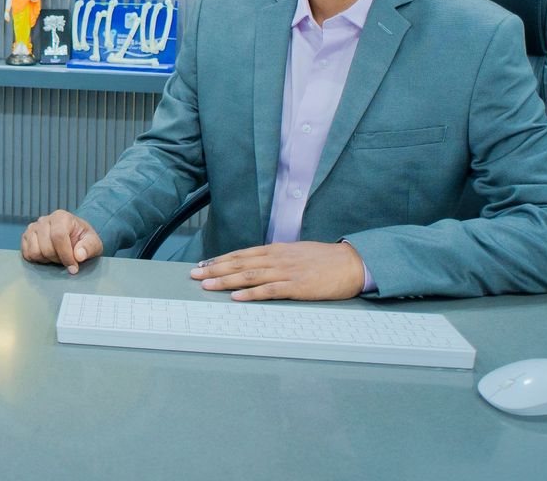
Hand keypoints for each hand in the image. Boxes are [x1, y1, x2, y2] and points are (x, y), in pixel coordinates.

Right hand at [21, 210, 102, 274]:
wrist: (73, 236)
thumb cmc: (83, 239)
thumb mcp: (93, 242)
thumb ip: (89, 247)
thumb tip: (79, 255)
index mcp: (61, 217)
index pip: (59, 237)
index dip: (66, 255)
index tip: (73, 268)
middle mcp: (44, 219)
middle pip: (46, 247)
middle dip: (58, 259)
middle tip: (65, 259)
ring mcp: (33, 227)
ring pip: (35, 252)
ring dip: (47, 260)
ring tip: (56, 256)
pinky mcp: (26, 236)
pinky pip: (26, 254)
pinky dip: (37, 260)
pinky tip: (47, 256)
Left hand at [189, 241, 364, 300]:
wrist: (352, 263)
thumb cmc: (326, 260)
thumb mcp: (297, 253)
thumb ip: (277, 258)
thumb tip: (259, 264)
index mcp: (276, 250)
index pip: (241, 254)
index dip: (220, 260)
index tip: (203, 265)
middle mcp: (277, 258)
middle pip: (239, 263)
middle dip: (215, 269)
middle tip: (195, 275)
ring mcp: (286, 272)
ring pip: (249, 276)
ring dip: (226, 281)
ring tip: (207, 285)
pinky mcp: (297, 287)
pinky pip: (270, 290)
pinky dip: (251, 294)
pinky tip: (237, 297)